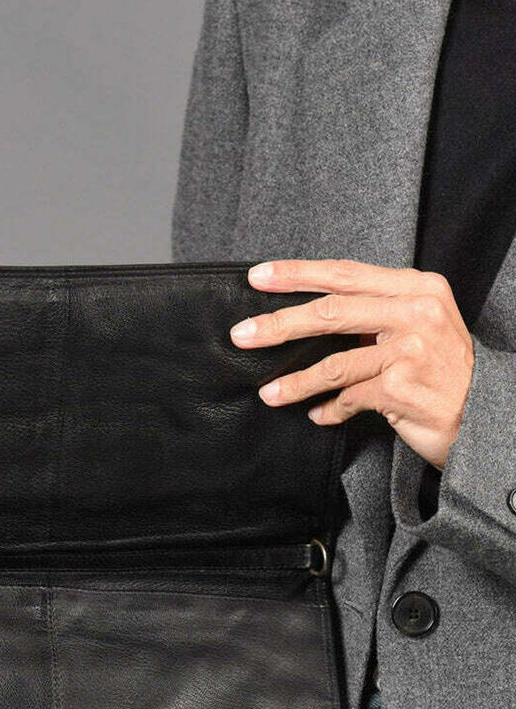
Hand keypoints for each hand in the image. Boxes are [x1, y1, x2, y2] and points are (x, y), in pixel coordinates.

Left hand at [229, 258, 475, 471]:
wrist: (483, 414)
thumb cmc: (443, 370)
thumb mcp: (419, 325)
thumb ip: (378, 312)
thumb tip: (313, 312)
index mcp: (417, 287)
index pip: (345, 274)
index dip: (298, 274)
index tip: (259, 277)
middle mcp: (415, 312)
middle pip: (330, 312)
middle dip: (280, 324)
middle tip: (242, 334)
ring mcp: (408, 351)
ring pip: (333, 363)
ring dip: (296, 383)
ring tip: (269, 393)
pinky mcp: (400, 388)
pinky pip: (348, 398)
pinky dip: (330, 410)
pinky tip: (319, 415)